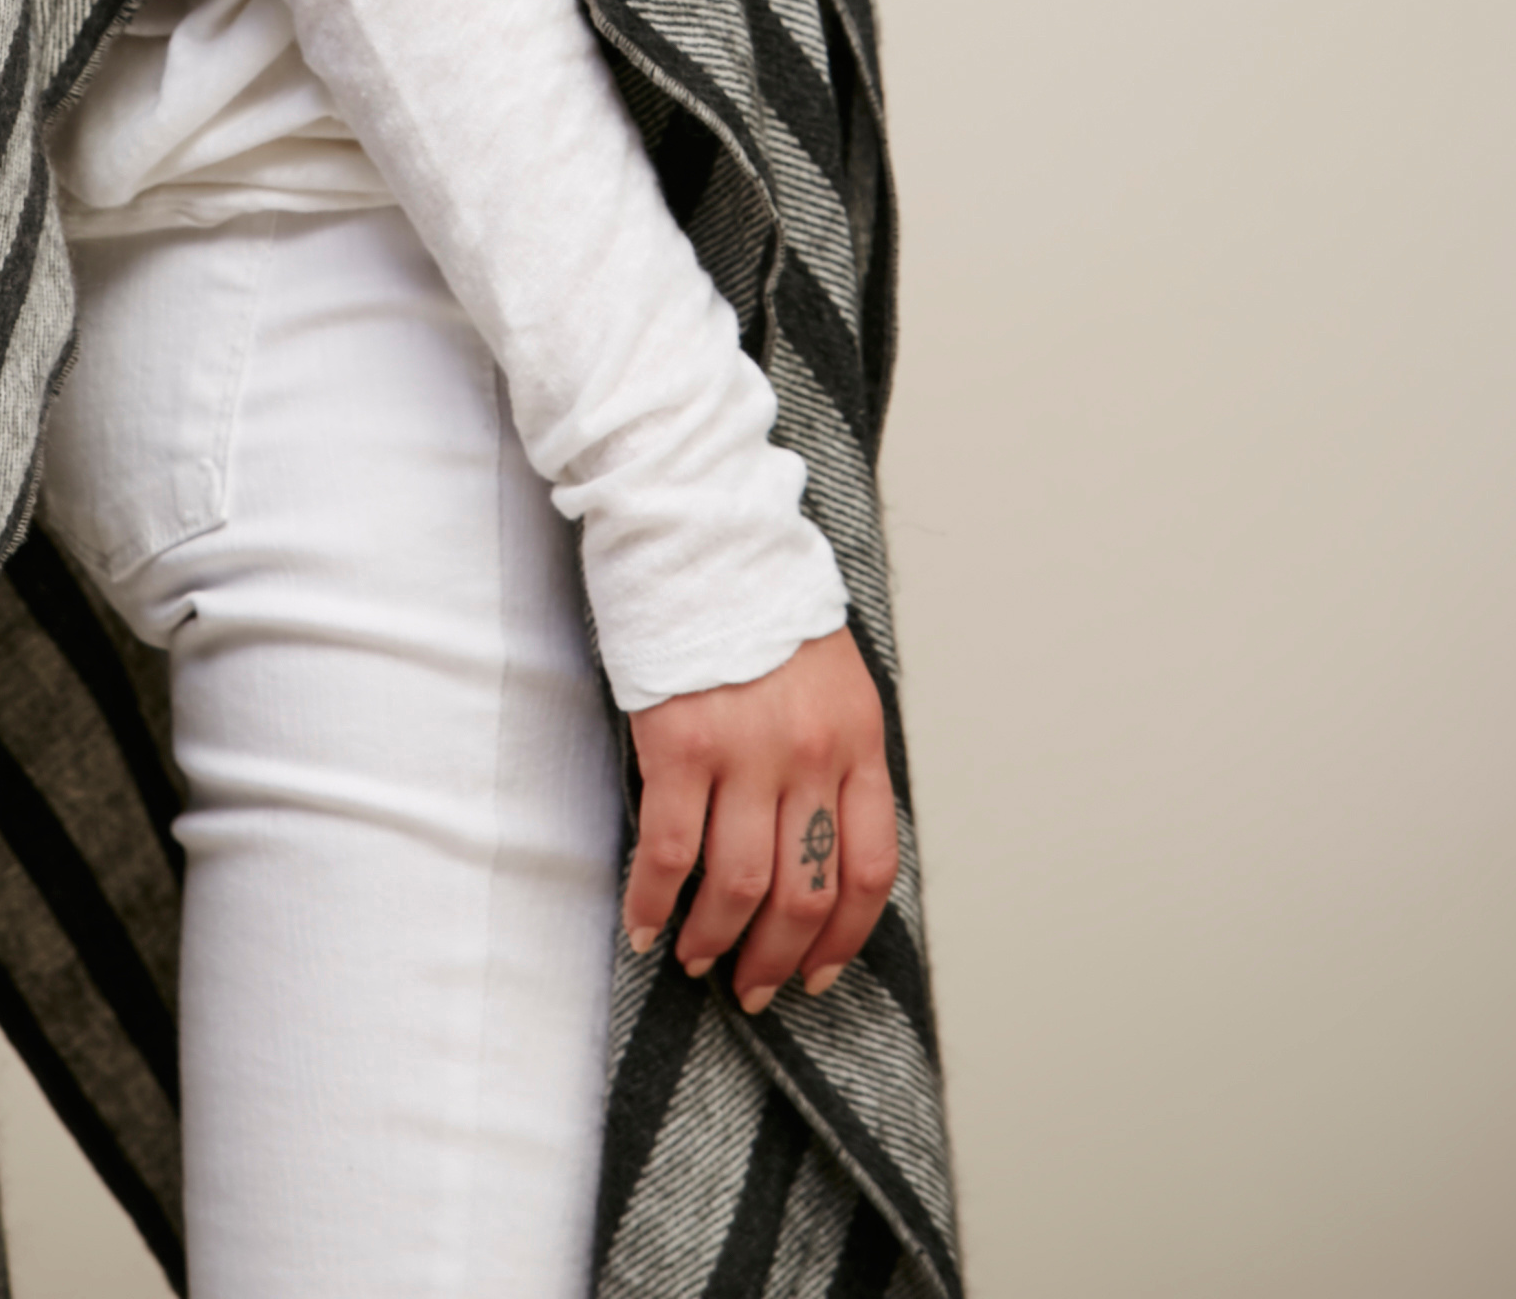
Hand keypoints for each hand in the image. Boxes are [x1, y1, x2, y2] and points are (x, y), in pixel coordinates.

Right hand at [624, 624, 896, 1014]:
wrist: (698, 527)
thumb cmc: (755, 600)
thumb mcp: (827, 673)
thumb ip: (831, 750)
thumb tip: (811, 839)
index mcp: (858, 737)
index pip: (871, 867)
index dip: (844, 937)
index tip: (817, 973)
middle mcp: (812, 752)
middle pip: (807, 891)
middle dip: (778, 957)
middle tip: (753, 988)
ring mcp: (746, 750)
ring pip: (741, 886)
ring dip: (717, 939)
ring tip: (695, 958)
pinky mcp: (680, 742)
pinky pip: (668, 849)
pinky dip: (653, 900)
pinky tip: (644, 923)